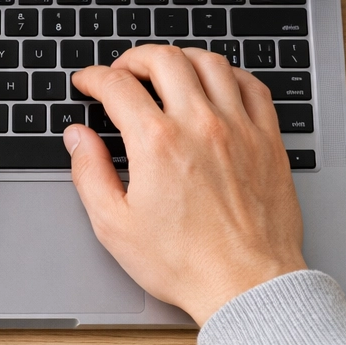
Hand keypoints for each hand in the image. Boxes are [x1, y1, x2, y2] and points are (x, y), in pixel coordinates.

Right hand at [67, 45, 306, 324]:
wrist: (246, 286)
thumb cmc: (184, 263)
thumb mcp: (115, 226)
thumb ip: (90, 173)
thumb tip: (78, 138)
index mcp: (156, 143)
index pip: (117, 85)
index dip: (94, 77)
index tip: (88, 82)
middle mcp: (199, 125)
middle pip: (164, 59)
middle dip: (134, 58)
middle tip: (123, 72)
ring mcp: (239, 128)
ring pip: (210, 63)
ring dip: (181, 59)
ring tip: (167, 70)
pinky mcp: (267, 140)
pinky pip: (252, 86)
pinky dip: (230, 75)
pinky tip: (218, 84)